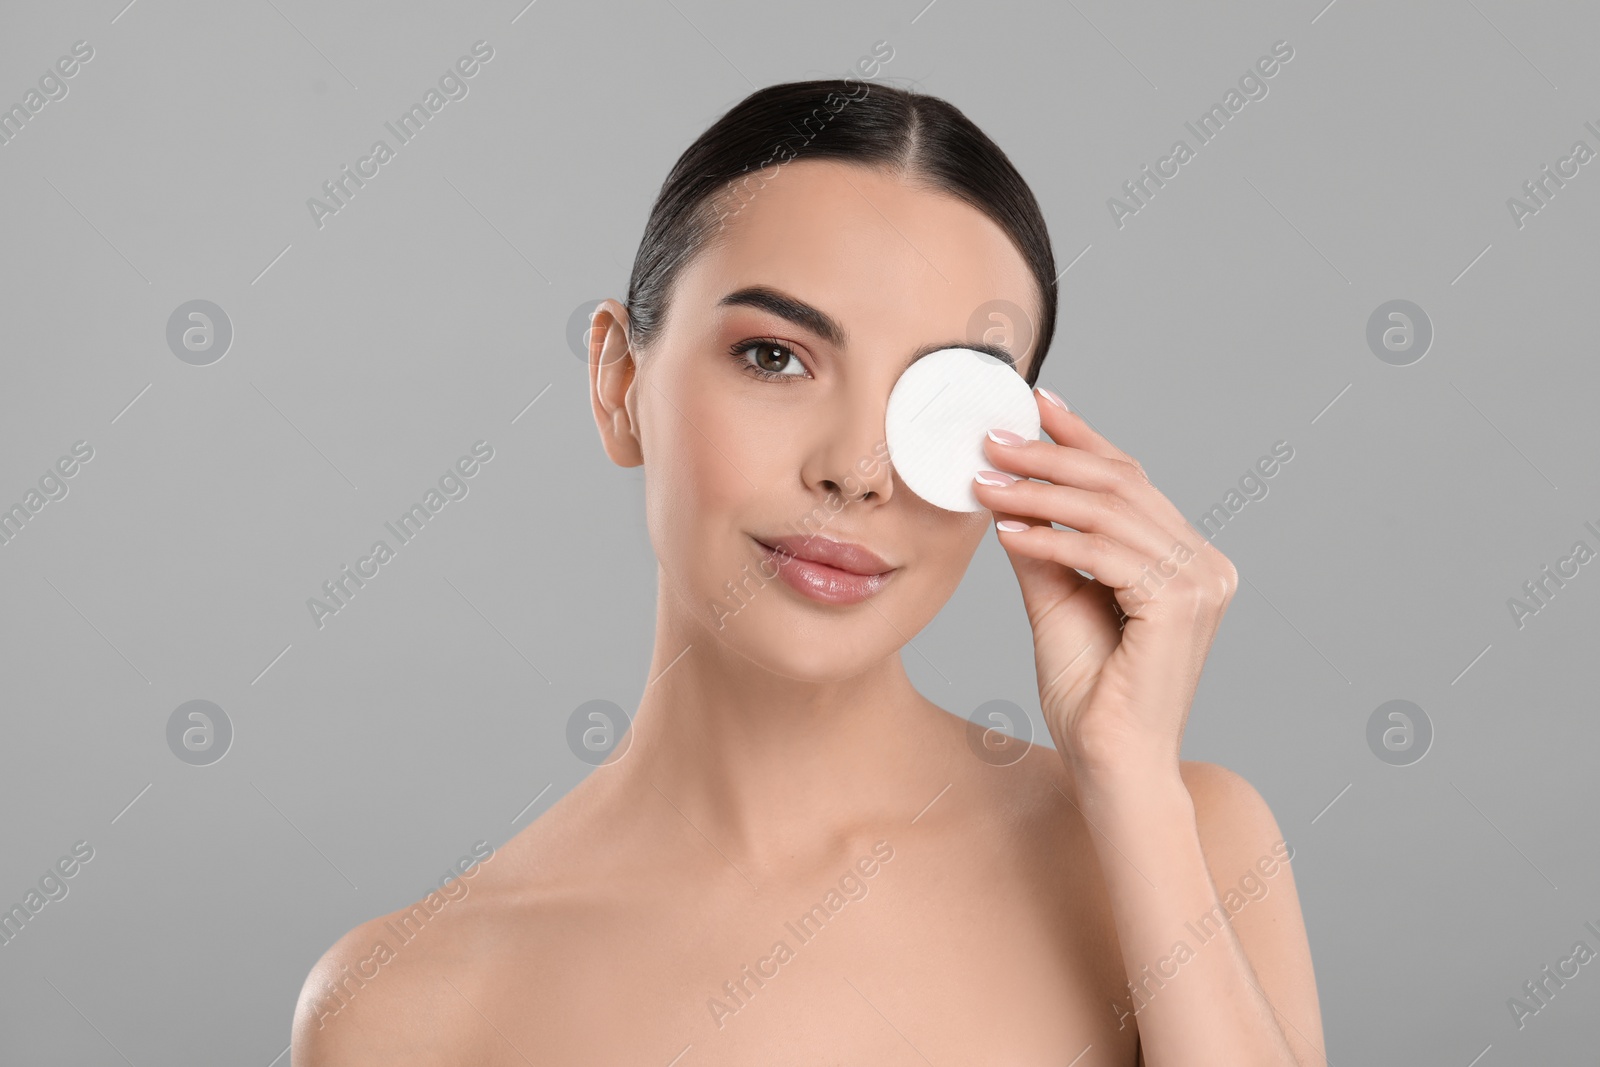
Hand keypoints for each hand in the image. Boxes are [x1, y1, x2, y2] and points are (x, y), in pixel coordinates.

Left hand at [971, 387, 1237, 789]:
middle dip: (1051, 456)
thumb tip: (1009, 492)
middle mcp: (1206, 564)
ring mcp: (1201, 582)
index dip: (1083, 438)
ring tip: (986, 482)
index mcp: (1187, 559)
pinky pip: (1104, 553)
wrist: (1111, 764)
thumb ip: (1044, 548)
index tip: (1037, 404)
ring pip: (1109, 512)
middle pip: (1122, 485)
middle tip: (993, 441)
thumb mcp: (1057, 602)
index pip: (1131, 481)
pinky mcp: (1181, 604)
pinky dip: (1051, 537)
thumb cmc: (1090, 696)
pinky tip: (1006, 531)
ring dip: (1040, 492)